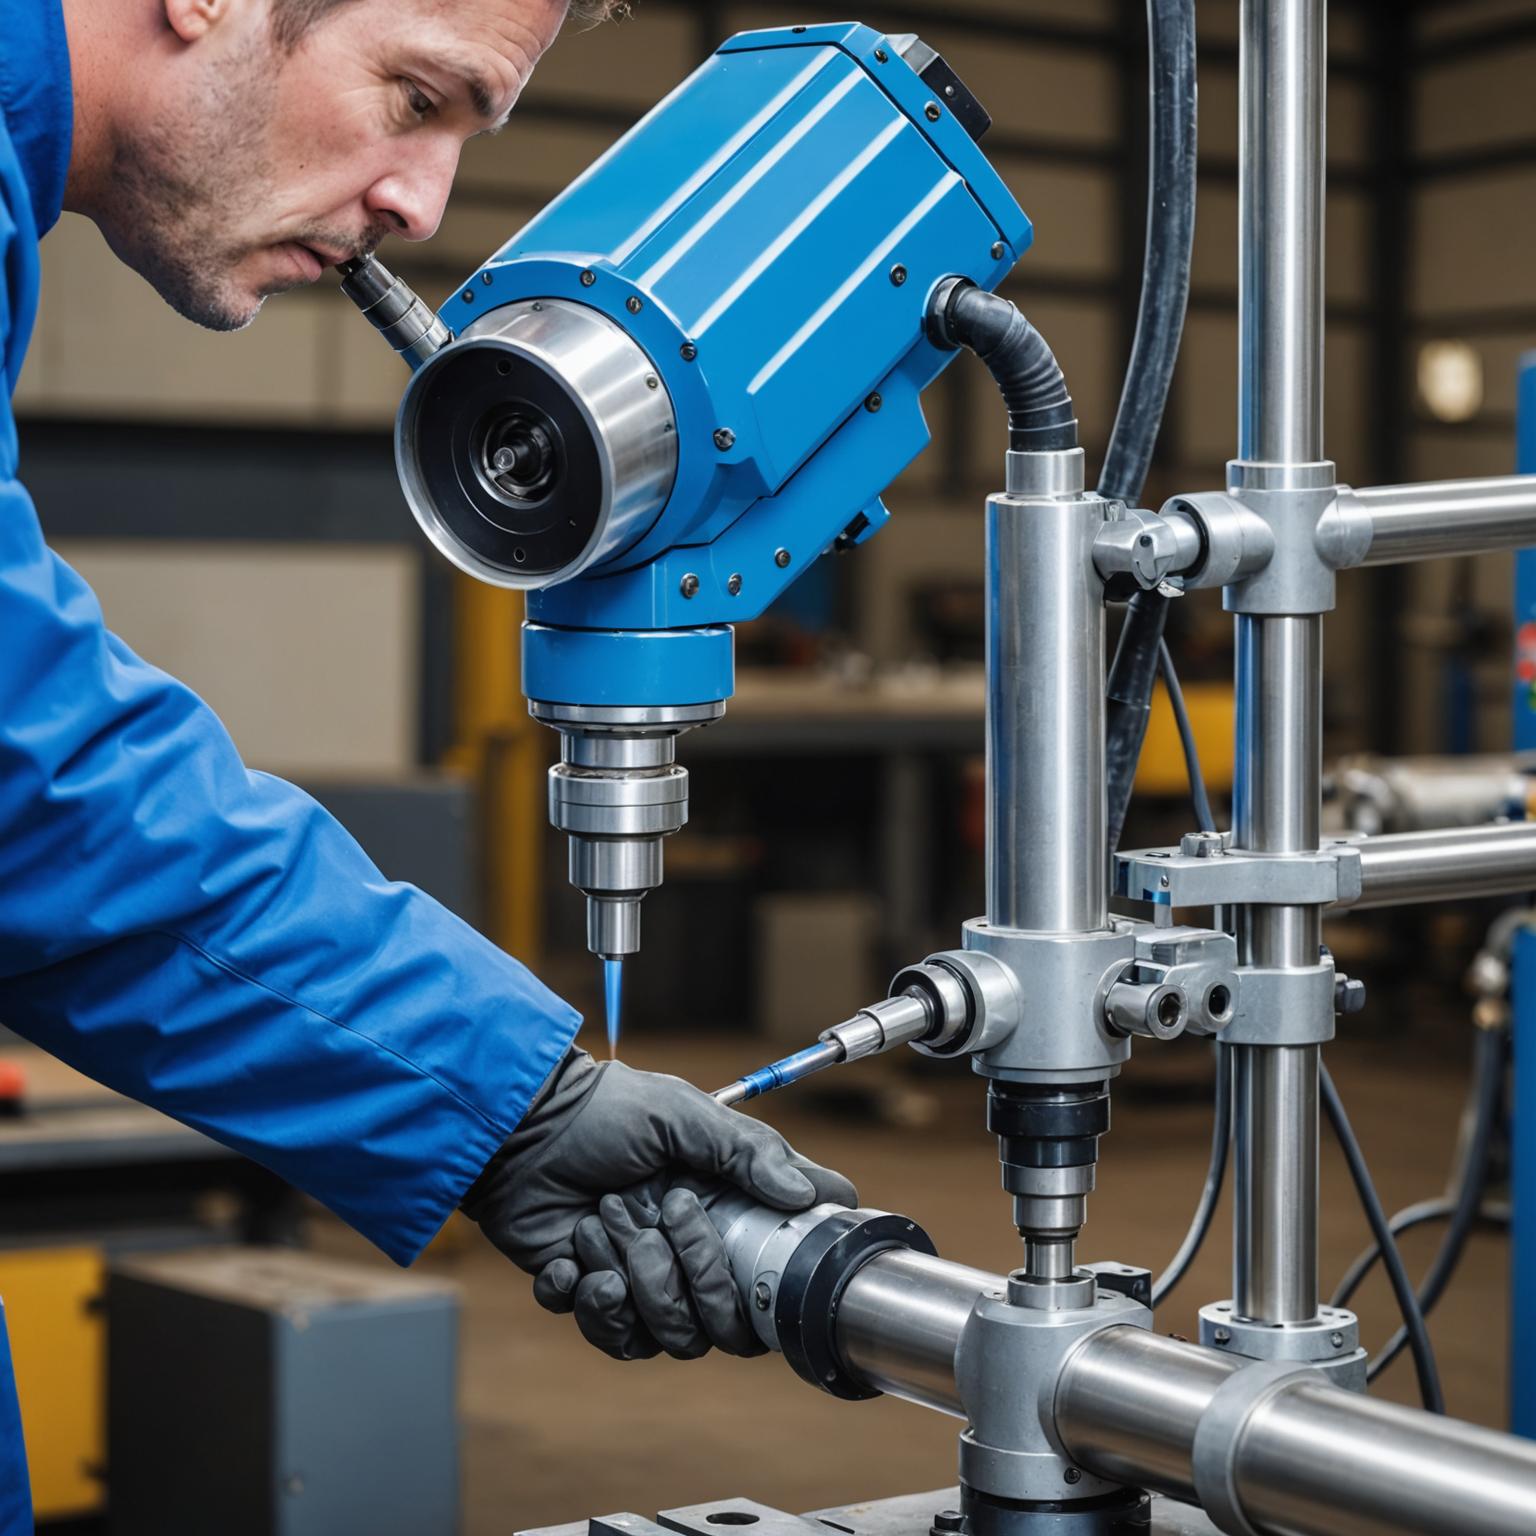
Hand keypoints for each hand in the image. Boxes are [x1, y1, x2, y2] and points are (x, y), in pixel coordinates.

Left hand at [462, 1049, 856, 1360]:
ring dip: (633, 1280)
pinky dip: (584, 1296)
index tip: (737, 1243)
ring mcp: (642, 1281)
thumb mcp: (684, 1114)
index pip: (772, 1284)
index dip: (762, 1285)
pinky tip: (569, 1254)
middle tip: (657, 1220)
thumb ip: (749, 1152)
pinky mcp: (591, 1297)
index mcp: (726, 1215)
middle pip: (722, 1328)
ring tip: (599, 1223)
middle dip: (690, 1279)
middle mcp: (691, 1257)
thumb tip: (807, 1196)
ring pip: (665, 1335)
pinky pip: (606, 1333)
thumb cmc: (607, 1109)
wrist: (522, 1127)